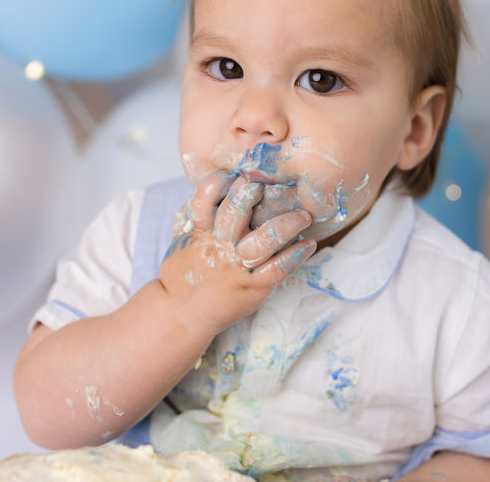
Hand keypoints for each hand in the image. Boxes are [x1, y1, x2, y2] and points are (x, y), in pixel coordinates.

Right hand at [159, 172, 315, 333]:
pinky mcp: (253, 288)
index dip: (216, 185)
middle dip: (250, 194)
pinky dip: (295, 255)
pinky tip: (309, 245)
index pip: (203, 202)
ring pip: (264, 240)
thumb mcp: (181, 242)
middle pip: (235, 214)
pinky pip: (278, 269)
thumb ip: (190, 216)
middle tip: (269, 181)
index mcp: (200, 233)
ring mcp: (237, 268)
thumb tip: (204, 188)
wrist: (181, 314)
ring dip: (286, 224)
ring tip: (304, 215)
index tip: (231, 174)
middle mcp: (219, 247)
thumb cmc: (182, 274)